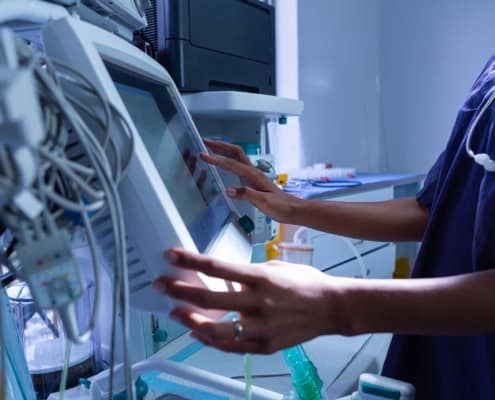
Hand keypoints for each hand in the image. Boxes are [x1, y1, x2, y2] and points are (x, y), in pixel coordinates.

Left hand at [153, 248, 340, 353]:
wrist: (331, 308)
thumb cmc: (305, 283)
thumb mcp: (276, 267)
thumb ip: (248, 274)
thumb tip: (226, 278)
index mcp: (261, 278)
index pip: (218, 267)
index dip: (191, 261)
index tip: (171, 255)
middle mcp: (258, 303)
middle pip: (210, 297)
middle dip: (180, 290)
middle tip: (161, 285)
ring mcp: (261, 327)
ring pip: (217, 329)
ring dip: (191, 320)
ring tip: (176, 312)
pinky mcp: (266, 345)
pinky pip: (232, 346)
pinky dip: (212, 340)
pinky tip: (199, 333)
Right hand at [202, 139, 299, 222]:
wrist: (292, 209)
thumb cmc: (281, 206)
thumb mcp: (263, 202)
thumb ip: (246, 194)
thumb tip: (228, 190)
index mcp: (253, 175)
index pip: (231, 164)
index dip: (216, 159)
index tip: (204, 155)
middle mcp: (253, 172)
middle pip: (235, 152)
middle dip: (220, 146)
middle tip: (206, 142)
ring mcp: (253, 175)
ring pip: (237, 156)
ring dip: (224, 150)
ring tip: (211, 148)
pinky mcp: (253, 180)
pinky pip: (238, 165)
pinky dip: (228, 160)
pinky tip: (224, 164)